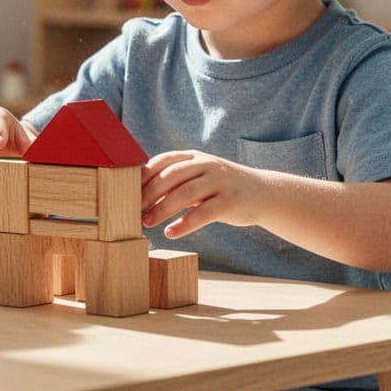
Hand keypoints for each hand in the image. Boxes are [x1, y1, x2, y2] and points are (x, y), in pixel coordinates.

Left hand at [141, 150, 272, 238]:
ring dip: (162, 209)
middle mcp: (207, 165)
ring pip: (184, 194)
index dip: (144, 175)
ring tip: (147, 223)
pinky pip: (203, 214)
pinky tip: (171, 233)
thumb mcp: (200, 176)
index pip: (163, 160)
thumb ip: (176, 179)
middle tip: (132, 210)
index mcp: (195, 156)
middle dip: (148, 193)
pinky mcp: (230, 202)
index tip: (127, 190)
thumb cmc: (221, 188)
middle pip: (170, 176)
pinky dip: (184, 224)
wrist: (263, 193)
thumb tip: (139, 190)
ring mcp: (219, 182)